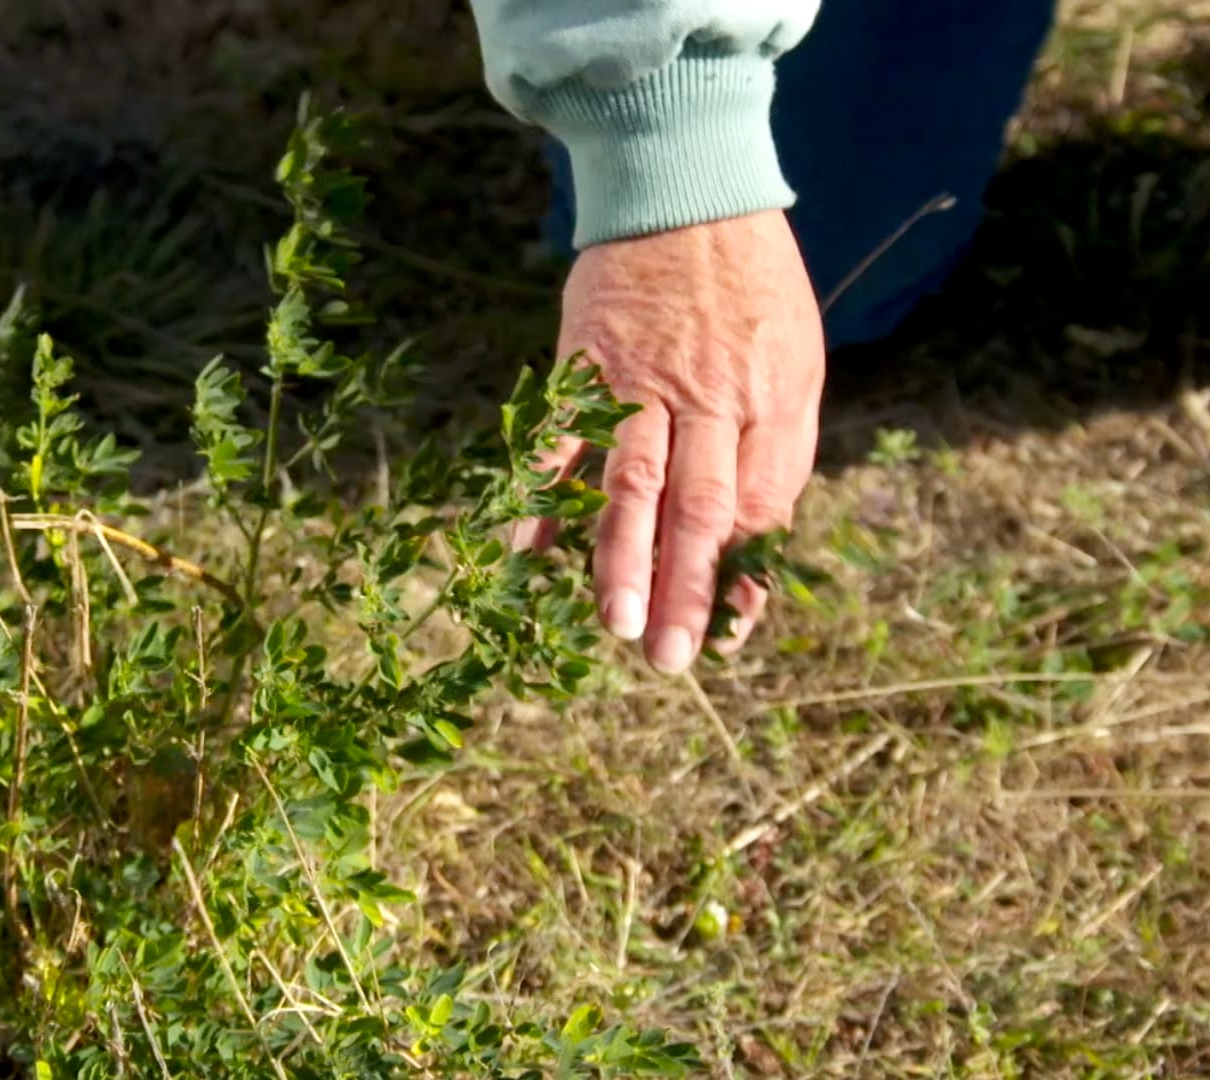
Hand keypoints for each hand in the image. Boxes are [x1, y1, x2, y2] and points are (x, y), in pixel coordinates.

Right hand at [514, 210, 824, 674]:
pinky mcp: (585, 364)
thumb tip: (756, 540)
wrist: (686, 190)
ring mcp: (641, 381)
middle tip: (670, 658)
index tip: (726, 633)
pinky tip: (530, 556)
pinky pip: (559, 440)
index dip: (743, 574)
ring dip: (619, 558)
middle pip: (699, 509)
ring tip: (614, 626)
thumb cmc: (750, 287)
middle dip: (685, 589)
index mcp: (770, 399)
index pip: (758, 505)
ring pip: (631, 482)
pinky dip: (542, 498)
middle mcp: (709, 396)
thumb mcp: (796, 358)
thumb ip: (778, 445)